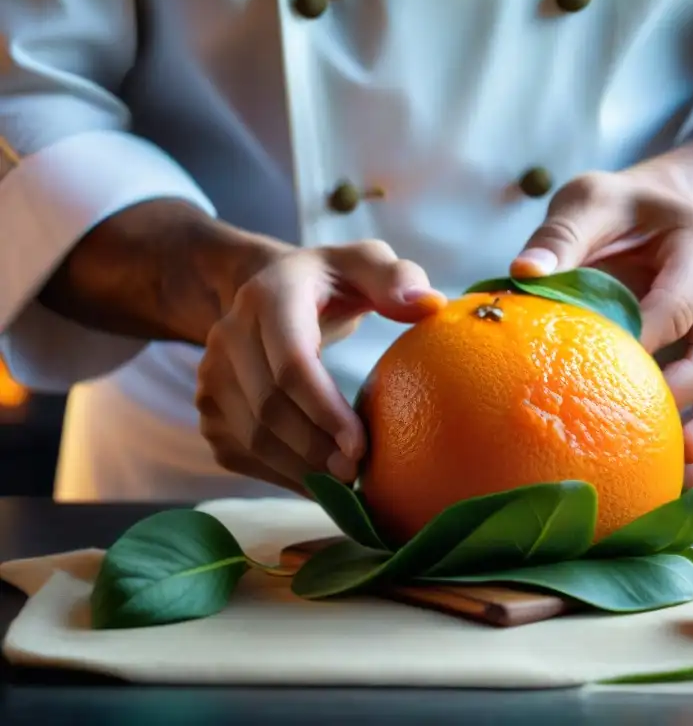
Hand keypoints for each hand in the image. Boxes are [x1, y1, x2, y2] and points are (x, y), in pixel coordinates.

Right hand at [195, 240, 445, 495]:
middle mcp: (229, 333)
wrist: (263, 288)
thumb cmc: (329, 280)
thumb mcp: (364, 262)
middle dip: (315, 449)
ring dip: (297, 469)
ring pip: (250, 437)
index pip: (292, 361)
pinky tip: (316, 484)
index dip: (324, 409)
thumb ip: (397, 276)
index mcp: (270, 295)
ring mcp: (211, 372)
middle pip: (269, 407)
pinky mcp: (208, 405)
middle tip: (359, 475)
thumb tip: (430, 304)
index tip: (361, 447)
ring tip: (344, 485)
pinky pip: (238, 452)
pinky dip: (277, 475)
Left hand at [511, 168, 692, 485]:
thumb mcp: (593, 200)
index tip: (615, 363)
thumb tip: (523, 274)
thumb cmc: (624, 209)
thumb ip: (562, 233)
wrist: (667, 214)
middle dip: (687, 395)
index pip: (682, 299)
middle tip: (652, 430)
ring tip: (679, 472)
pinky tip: (673, 480)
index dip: (654, 334)